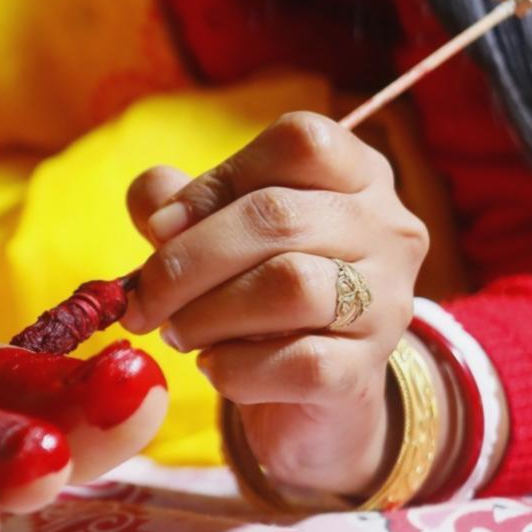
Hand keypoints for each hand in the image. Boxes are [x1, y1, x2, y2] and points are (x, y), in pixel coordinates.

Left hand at [122, 112, 429, 495]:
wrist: (306, 389)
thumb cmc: (255, 286)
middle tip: (145, 299)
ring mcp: (386, 301)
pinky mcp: (365, 371)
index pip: (301, 142)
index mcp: (354, 174)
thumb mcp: (215, 230)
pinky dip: (236, 368)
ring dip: (208, 313)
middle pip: (279, 217)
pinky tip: (215, 366)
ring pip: (291, 287)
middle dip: (188, 260)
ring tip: (179, 331)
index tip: (162, 226)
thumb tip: (158, 212)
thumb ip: (176, 204)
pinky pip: (298, 363)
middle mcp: (386, 229)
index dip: (218, 181)